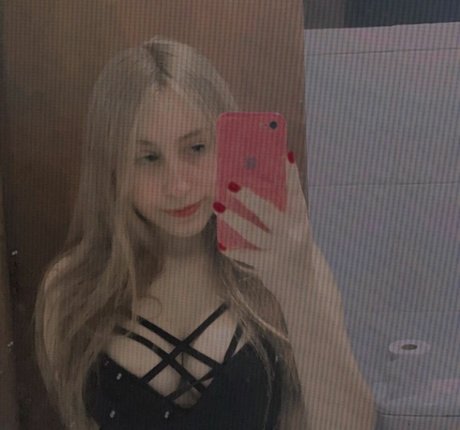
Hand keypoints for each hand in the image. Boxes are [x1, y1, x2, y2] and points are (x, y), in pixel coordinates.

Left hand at [212, 152, 312, 297]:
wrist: (307, 286)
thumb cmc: (294, 248)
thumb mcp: (293, 228)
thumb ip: (279, 212)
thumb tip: (250, 187)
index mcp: (300, 219)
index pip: (295, 193)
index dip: (290, 174)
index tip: (283, 154)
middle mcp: (292, 233)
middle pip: (267, 211)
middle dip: (248, 197)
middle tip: (231, 184)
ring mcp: (280, 250)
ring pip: (251, 232)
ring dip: (232, 218)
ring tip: (217, 206)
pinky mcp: (269, 266)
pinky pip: (246, 255)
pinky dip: (234, 250)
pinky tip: (223, 245)